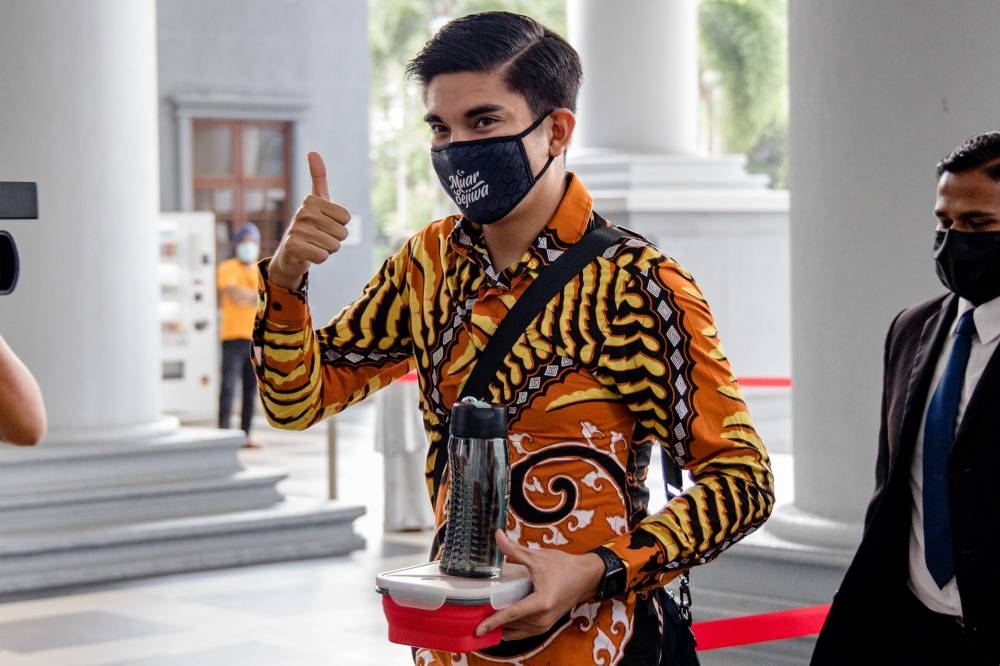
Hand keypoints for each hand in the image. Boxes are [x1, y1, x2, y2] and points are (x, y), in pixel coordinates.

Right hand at [269, 152, 350, 289]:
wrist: (290, 253)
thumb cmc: (310, 226)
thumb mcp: (318, 201)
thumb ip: (318, 178)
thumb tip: (313, 152)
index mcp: (311, 200)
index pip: (346, 218)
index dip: (340, 226)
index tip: (326, 224)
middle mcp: (302, 212)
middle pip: (342, 233)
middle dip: (335, 240)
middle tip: (319, 237)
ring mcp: (296, 229)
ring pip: (333, 246)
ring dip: (327, 250)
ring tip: (314, 245)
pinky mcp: (293, 247)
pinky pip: (323, 256)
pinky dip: (320, 259)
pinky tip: (309, 254)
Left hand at [475, 529, 606, 640]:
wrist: (586, 577)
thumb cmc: (565, 567)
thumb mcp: (538, 557)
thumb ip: (514, 549)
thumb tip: (497, 535)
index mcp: (541, 602)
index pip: (511, 615)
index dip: (492, 622)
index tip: (477, 630)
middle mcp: (543, 619)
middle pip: (511, 627)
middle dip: (493, 623)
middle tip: (474, 615)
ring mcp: (545, 625)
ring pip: (516, 632)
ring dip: (502, 627)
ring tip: (485, 617)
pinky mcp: (545, 626)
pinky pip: (524, 632)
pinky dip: (512, 628)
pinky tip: (501, 619)